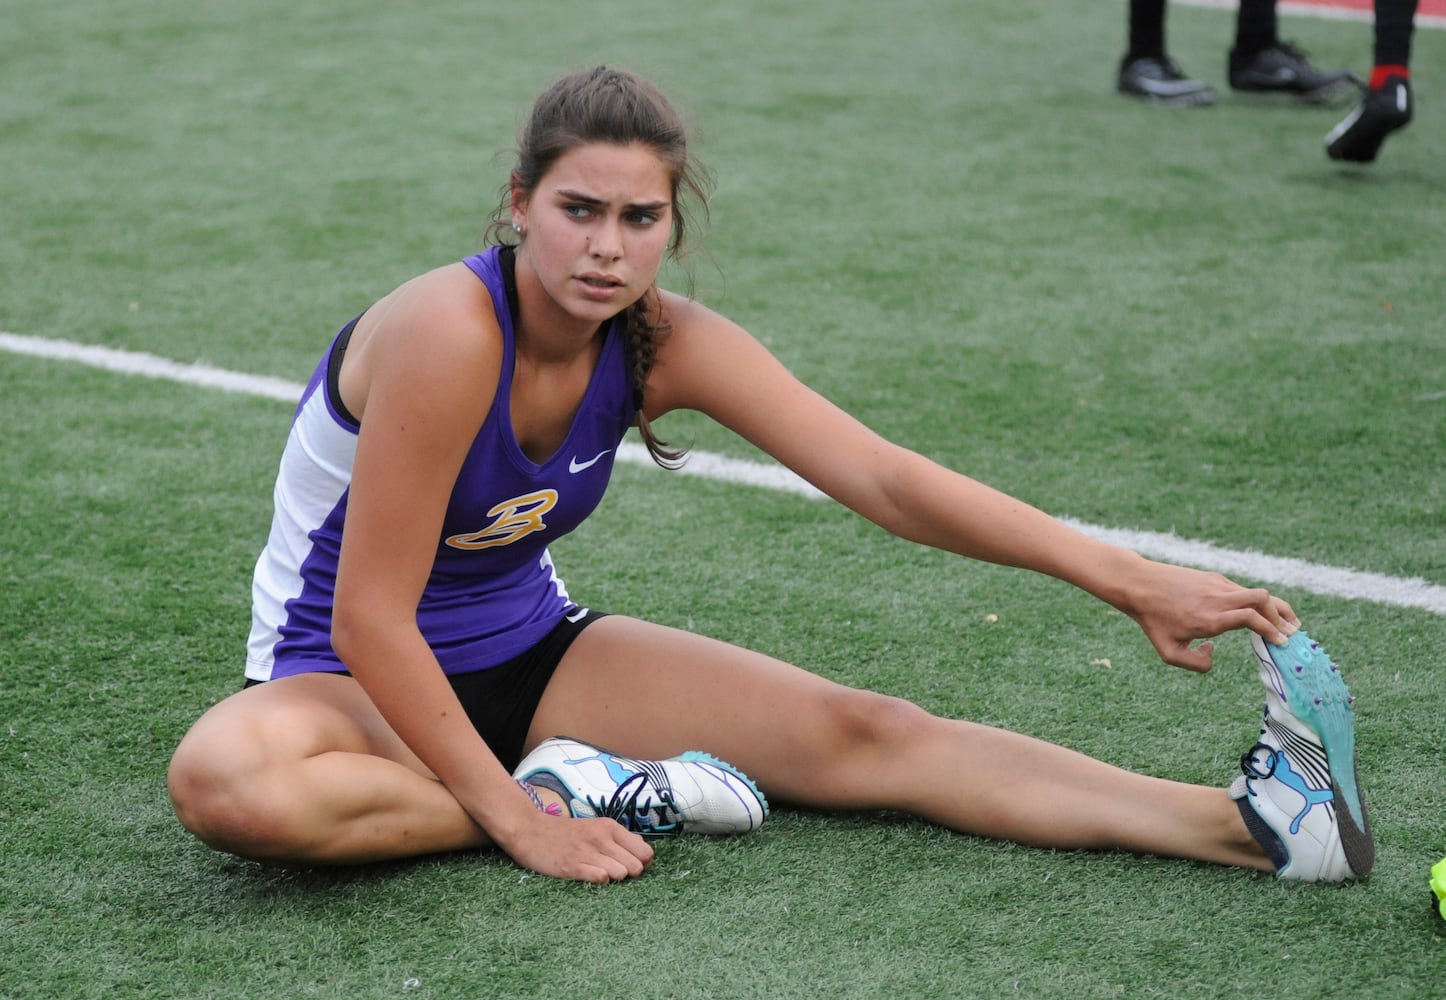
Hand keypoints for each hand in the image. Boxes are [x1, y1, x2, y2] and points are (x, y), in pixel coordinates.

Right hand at [497, 808, 654, 883]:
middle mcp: (602, 837)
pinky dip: (599, 882)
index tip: (629, 866)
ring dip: (613, 879)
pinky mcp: (571, 866)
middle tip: (612, 872)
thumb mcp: (596, 827)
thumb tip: (643, 851)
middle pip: (636, 867)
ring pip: (621, 874)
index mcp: (610, 827)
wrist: (529, 830)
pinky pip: (600, 878)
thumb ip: (619, 839)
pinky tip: (588, 877)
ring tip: (598, 874)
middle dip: (629, 874)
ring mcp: (587, 851)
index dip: (642, 863)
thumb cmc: (565, 833)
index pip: (646, 852)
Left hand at [1120, 559, 1298, 672]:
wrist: (1140, 584)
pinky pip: (1243, 589)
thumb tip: (1214, 651)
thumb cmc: (1152, 620)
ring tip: (1288, 621)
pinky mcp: (1214, 577)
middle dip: (1281, 617)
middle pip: (1262, 600)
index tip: (1281, 642)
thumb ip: (1195, 664)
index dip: (1271, 630)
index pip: (1251, 619)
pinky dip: (1258, 601)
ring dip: (1275, 607)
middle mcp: (1218, 599)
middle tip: (1292, 633)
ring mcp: (1218, 585)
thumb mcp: (1168, 652)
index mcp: (1210, 618)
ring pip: (1256, 592)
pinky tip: (1261, 611)